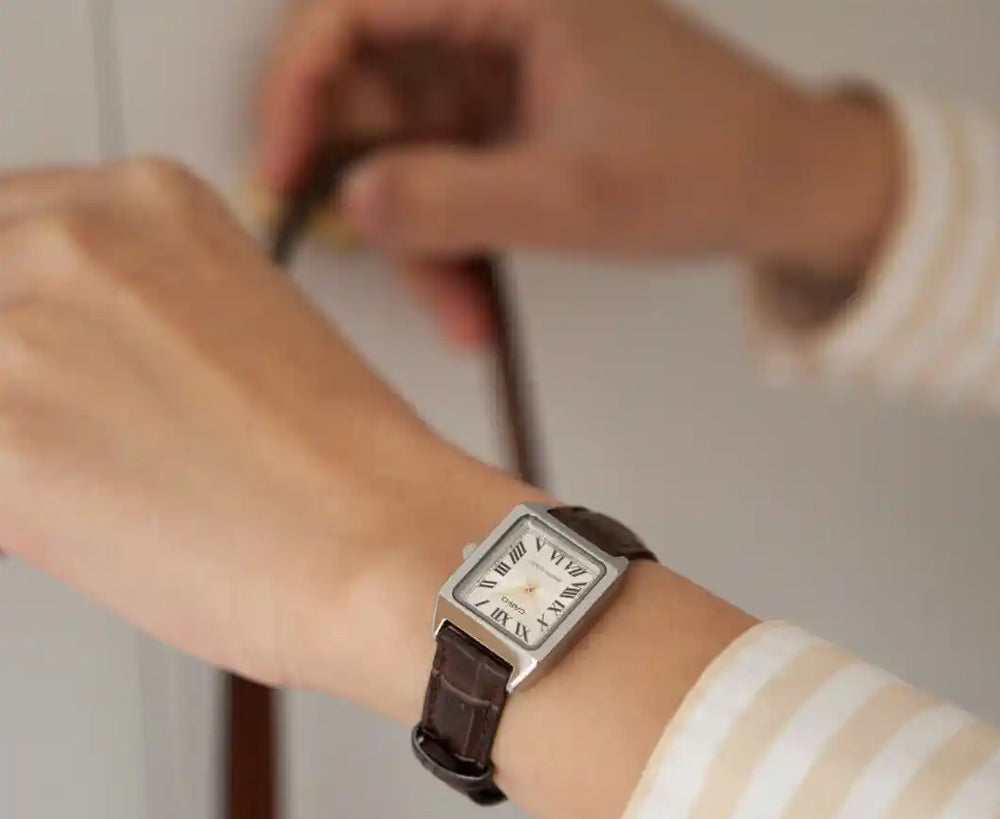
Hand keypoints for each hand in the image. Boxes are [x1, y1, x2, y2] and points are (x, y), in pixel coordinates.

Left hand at [0, 159, 532, 714]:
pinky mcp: (0, 433)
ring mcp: (27, 326)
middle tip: (77, 438)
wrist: (386, 546)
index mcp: (144, 200)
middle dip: (17, 384)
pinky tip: (84, 526)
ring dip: (17, 445)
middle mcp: (75, 237)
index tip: (33, 368)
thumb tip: (52, 367)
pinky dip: (14, 512)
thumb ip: (128, 319)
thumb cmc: (341, 473)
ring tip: (102, 489)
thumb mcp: (232, 336)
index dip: (16, 324)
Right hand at [259, 0, 897, 343]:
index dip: (298, 86)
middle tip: (375, 264)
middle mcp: (492, 17)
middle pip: (369, 89)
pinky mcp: (507, 122)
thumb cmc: (708, 163)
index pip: (355, 3)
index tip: (283, 173)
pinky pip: (443, 179)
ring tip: (464, 317)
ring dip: (418, 239)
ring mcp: (496, 74)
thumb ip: (453, 199)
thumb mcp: (575, 195)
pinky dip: (448, 241)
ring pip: (404, 150)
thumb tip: (348, 202)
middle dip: (370, 190)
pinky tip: (474, 298)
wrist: (782, 186)